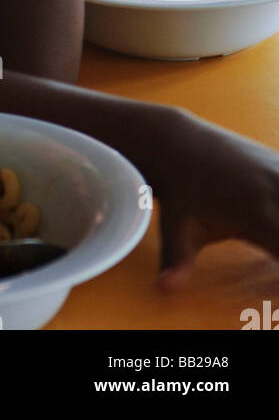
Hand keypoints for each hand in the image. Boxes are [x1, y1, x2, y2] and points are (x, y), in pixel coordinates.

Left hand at [152, 114, 278, 288]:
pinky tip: (271, 210)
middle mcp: (275, 190)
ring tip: (267, 233)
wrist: (174, 143)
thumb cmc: (178, 194)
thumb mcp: (177, 231)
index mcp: (258, 214)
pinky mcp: (278, 159)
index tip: (275, 275)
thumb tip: (164, 289)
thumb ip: (178, 262)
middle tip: (269, 250)